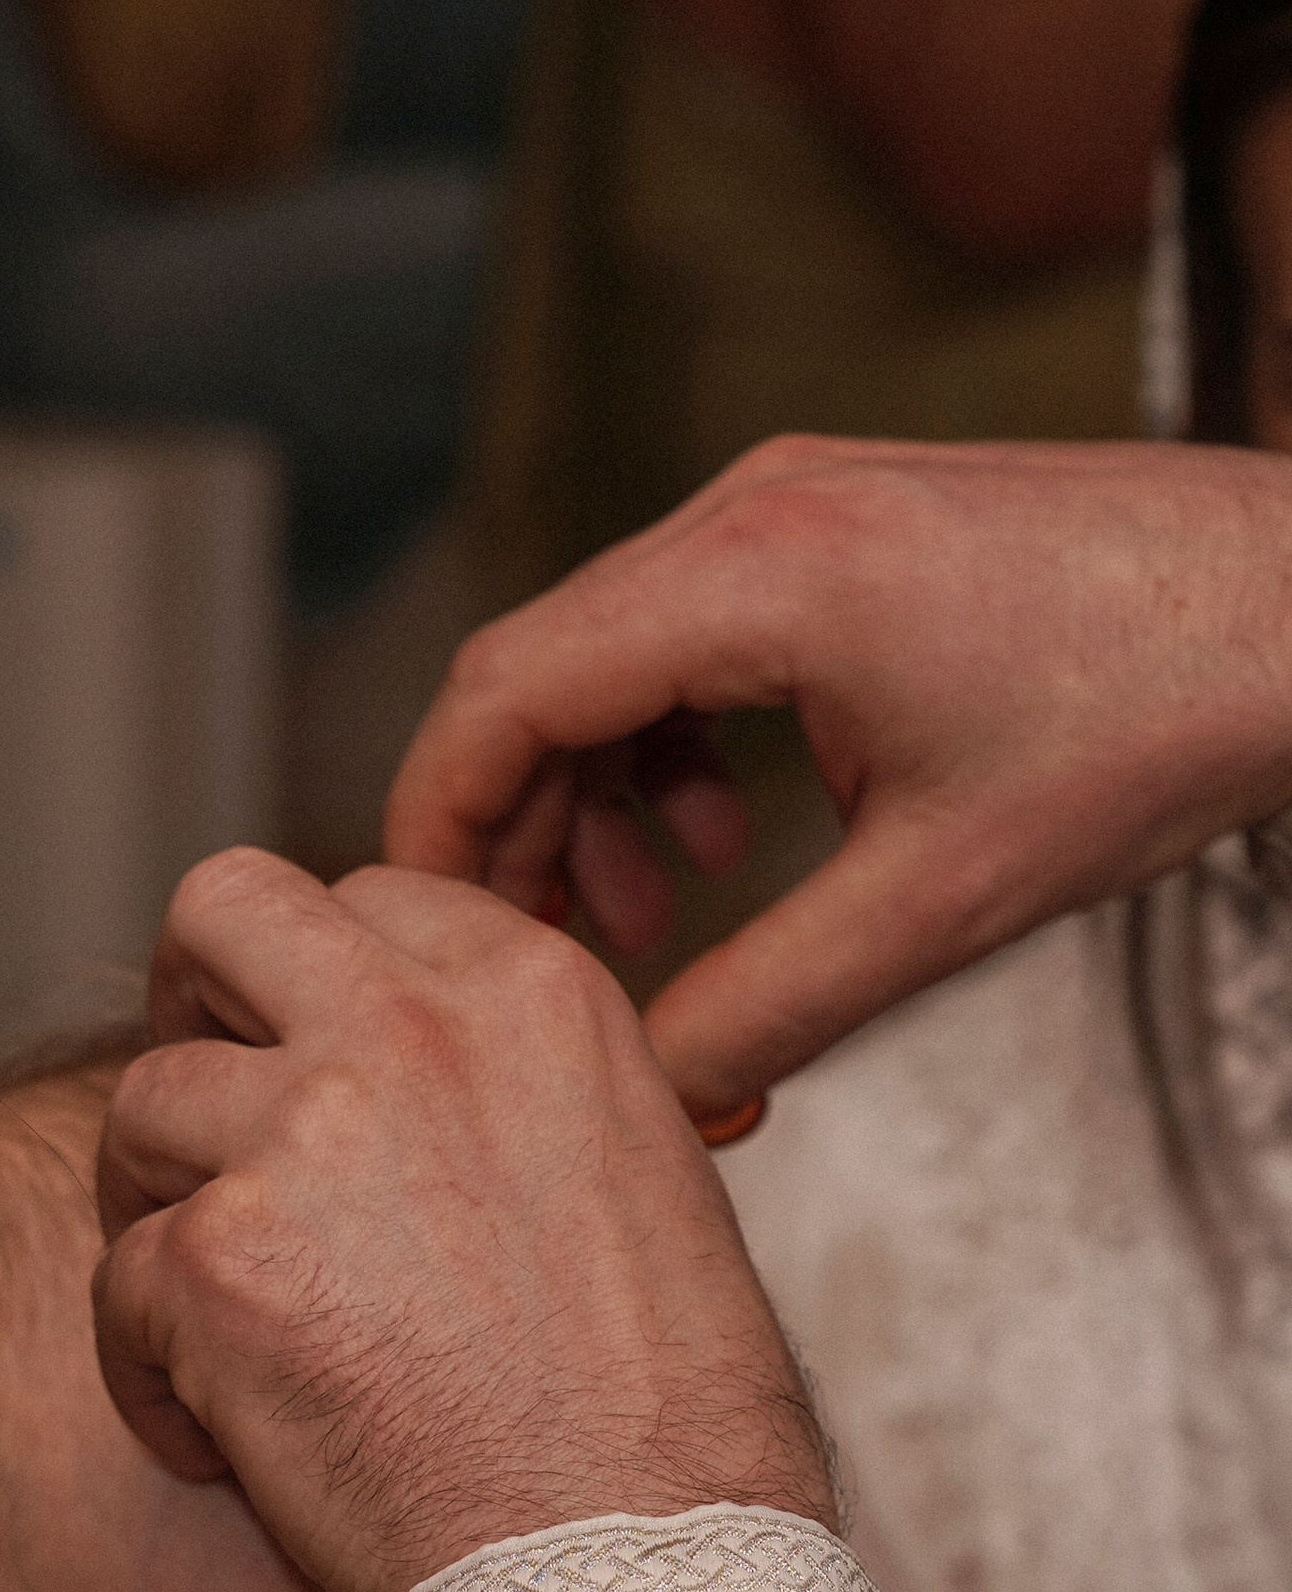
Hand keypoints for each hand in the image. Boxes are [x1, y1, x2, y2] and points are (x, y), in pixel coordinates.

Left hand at [92, 846, 831, 1591]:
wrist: (635, 1569)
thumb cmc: (667, 1428)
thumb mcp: (640, 1182)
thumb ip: (516, 1099)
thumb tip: (435, 1096)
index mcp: (533, 995)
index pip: (369, 897)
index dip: (313, 986)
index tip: (307, 1074)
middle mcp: (411, 1030)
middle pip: (221, 913)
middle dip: (187, 1005)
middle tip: (195, 1122)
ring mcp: (302, 1137)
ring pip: (138, 1105)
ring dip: (155, 1211)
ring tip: (215, 1326)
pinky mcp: (218, 1265)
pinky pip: (117, 1285)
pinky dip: (150, 1376)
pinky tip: (223, 1445)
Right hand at [385, 437, 1291, 1118]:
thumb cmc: (1164, 711)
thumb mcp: (942, 902)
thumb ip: (766, 1001)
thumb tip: (650, 1087)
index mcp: (759, 573)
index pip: (505, 689)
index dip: (436, 826)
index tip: (427, 937)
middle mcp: (758, 509)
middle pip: (540, 671)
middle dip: (516, 830)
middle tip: (540, 963)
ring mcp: (799, 505)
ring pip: (611, 658)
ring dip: (599, 798)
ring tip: (652, 920)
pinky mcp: (843, 529)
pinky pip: (692, 639)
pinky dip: (673, 750)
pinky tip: (732, 844)